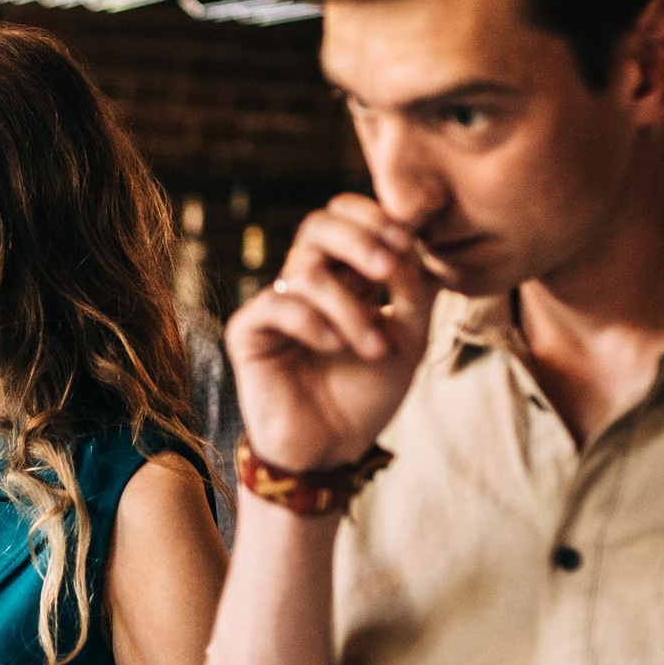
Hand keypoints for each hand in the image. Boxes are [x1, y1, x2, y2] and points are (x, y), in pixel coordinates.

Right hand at [225, 193, 436, 470]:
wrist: (332, 448)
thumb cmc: (368, 393)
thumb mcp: (410, 337)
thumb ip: (414, 288)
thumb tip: (411, 239)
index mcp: (344, 274)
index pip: (347, 216)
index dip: (375, 217)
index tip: (407, 242)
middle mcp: (306, 282)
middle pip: (318, 224)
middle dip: (358, 240)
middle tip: (388, 268)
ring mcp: (275, 304)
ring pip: (306, 271)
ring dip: (350, 306)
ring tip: (374, 347)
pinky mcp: (248, 331)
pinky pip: (278, 306)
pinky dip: (315, 323)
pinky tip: (335, 348)